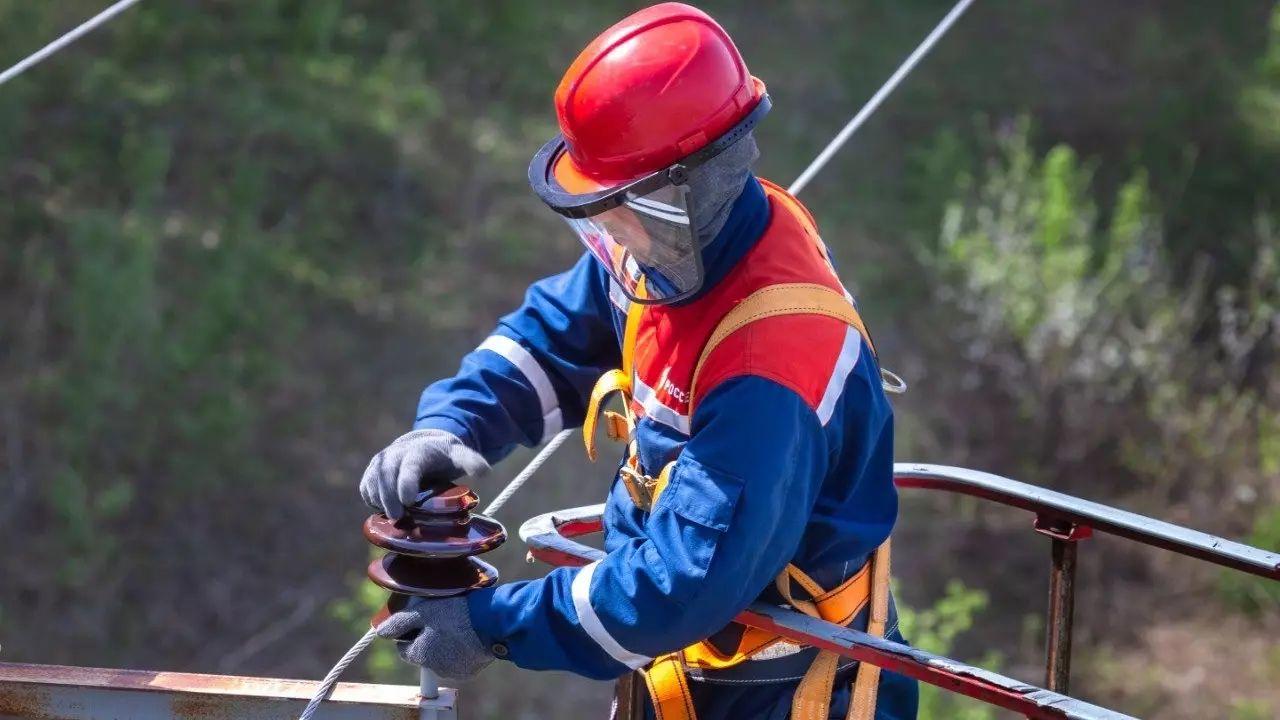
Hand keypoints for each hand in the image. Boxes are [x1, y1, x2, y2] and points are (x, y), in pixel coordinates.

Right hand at [359, 429, 489, 519]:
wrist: (423, 444)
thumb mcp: (460, 456)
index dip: (406, 482)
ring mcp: (381, 462)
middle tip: (398, 518)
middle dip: (389, 497)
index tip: (408, 500)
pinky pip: (366, 488)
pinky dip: (372, 500)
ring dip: (380, 500)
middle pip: (386, 475)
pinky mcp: (372, 472)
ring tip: (395, 517)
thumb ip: (472, 462)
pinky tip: (386, 510)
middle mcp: (396, 454)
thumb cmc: (444, 456)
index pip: (410, 466)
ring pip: (373, 482)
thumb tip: (485, 472)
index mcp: (419, 451)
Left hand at [374, 595, 494, 679]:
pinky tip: (468, 636)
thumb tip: (380, 632)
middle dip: (429, 640)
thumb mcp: (423, 611)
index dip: (410, 633)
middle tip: (441, 621)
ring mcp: (453, 671)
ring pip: (441, 658)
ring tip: (457, 626)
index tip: (422, 621)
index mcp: (420, 655)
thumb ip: (399, 623)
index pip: (404, 648)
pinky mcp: (470, 670)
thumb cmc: (455, 613)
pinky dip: (461, 651)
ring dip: (445, 646)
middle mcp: (434, 669)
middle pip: (424, 654)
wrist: (491, 621)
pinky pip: (459, 661)